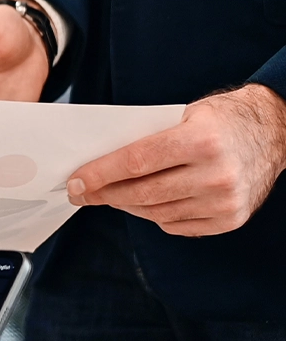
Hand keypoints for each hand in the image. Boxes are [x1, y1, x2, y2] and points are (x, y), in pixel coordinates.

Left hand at [67, 84, 285, 235]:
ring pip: (156, 212)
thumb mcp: (185, 115)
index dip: (99, 174)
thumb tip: (97, 165)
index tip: (74, 181)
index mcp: (201, 140)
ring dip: (125, 206)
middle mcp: (216, 173)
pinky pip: (177, 225)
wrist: (277, 132)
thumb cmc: (221, 120)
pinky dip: (154, 216)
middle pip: (142, 193)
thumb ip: (147, 139)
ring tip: (109, 196)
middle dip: (104, 194)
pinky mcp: (230, 219)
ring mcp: (225, 200)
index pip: (135, 162)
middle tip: (81, 193)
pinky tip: (143, 204)